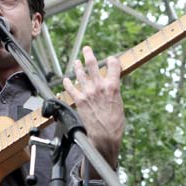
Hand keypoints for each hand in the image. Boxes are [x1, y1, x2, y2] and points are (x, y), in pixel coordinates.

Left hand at [63, 46, 123, 178]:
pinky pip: (71, 89)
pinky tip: (66, 80)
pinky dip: (67, 84)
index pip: (113, 65)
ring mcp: (88, 93)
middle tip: (86, 49)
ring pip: (80, 74)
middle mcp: (99, 86)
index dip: (112, 61)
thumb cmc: (115, 123)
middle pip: (93, 64)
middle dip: (89, 54)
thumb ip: (113, 92)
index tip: (110, 60)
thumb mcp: (119, 104)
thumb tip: (110, 87)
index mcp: (113, 86)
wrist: (105, 136)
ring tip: (76, 62)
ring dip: (77, 66)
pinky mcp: (79, 101)